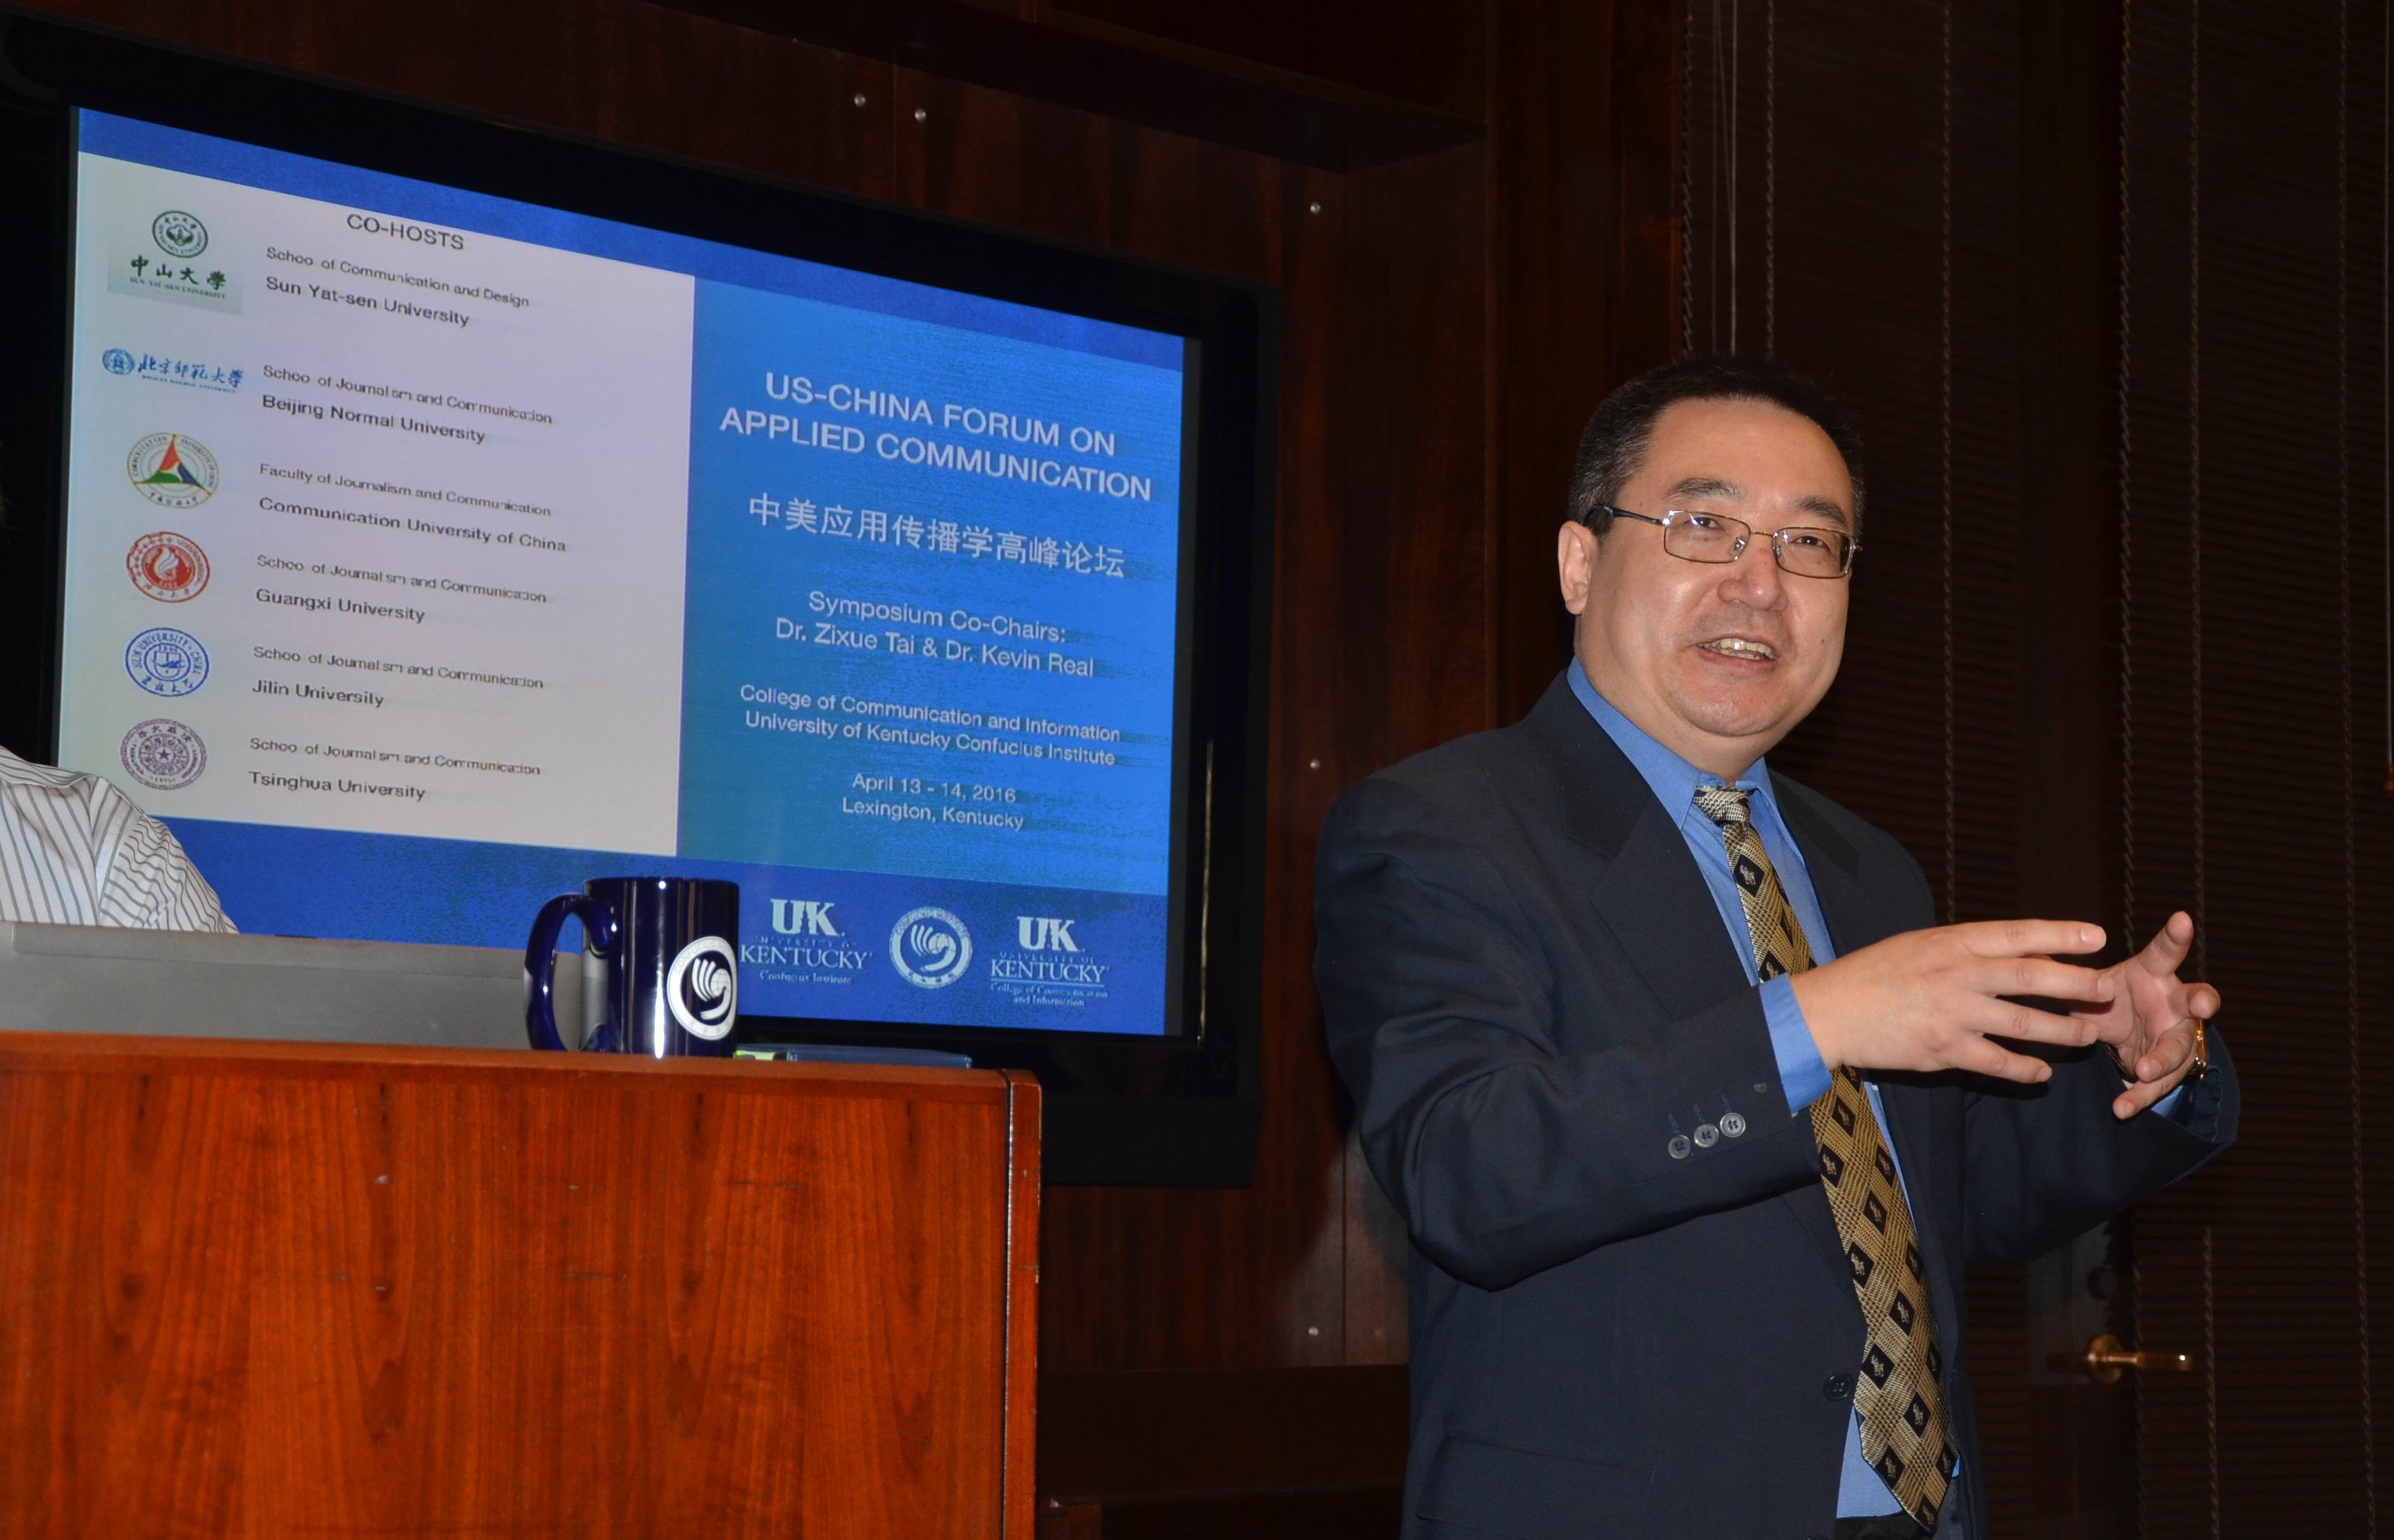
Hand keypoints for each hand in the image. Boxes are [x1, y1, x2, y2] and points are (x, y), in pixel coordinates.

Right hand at [1791, 919, 2113, 1082]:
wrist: (1829, 1011)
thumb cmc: (1872, 974)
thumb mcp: (1918, 944)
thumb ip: (1963, 948)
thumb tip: (2012, 950)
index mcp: (1952, 941)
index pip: (2019, 934)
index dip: (2062, 935)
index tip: (2097, 937)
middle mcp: (1958, 973)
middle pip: (2033, 977)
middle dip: (2078, 984)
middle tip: (2108, 990)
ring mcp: (1953, 1013)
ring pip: (2025, 1023)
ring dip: (2063, 1032)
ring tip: (2088, 1037)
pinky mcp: (1943, 1049)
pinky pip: (1998, 1062)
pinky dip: (2024, 1070)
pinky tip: (2041, 1074)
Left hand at [2074, 910, 2220, 1119]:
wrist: (2127, 1037)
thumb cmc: (2111, 999)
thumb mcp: (2090, 985)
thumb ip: (2067, 973)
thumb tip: (2026, 949)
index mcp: (2154, 974)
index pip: (2165, 952)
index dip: (2175, 936)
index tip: (2180, 918)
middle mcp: (2173, 1003)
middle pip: (2196, 999)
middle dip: (2201, 1000)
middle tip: (2200, 1004)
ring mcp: (2176, 1036)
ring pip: (2179, 1048)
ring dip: (2163, 1059)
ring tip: (2143, 1069)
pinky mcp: (2167, 1068)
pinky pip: (2156, 1084)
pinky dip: (2138, 1096)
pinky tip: (2122, 1107)